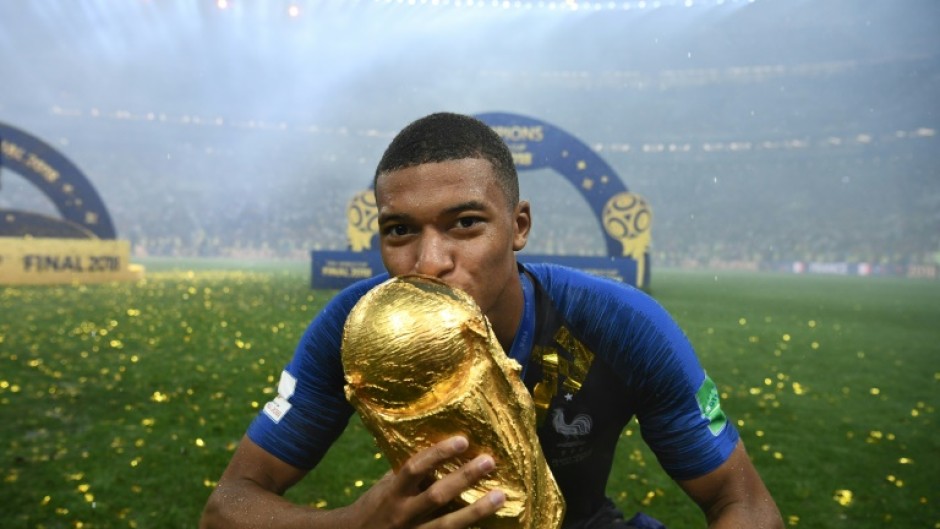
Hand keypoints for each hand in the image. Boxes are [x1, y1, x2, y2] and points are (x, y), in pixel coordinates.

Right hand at [341, 435, 505, 528]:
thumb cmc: (377, 506)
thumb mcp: (388, 486)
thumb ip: (411, 474)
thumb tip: (443, 452)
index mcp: (393, 492)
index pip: (415, 468)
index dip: (438, 454)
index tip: (462, 440)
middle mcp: (403, 514)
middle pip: (437, 496)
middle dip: (464, 478)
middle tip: (489, 461)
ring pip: (448, 525)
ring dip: (476, 511)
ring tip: (500, 496)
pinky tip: (491, 525)